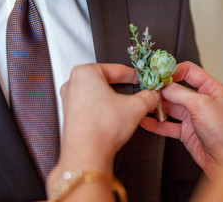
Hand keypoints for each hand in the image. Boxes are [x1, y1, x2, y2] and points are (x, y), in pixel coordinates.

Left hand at [48, 63, 158, 190]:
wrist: (86, 154)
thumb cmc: (101, 128)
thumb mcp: (135, 107)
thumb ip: (148, 97)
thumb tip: (152, 95)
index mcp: (85, 72)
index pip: (116, 69)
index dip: (134, 75)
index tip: (141, 79)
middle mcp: (73, 84)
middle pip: (106, 80)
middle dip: (124, 87)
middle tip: (138, 91)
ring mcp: (70, 100)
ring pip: (99, 94)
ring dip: (115, 98)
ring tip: (129, 106)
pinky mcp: (71, 115)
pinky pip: (92, 106)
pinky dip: (105, 108)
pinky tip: (116, 116)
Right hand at [140, 62, 222, 178]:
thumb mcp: (202, 105)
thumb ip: (181, 93)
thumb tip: (164, 86)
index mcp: (211, 89)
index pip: (190, 71)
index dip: (173, 71)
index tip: (158, 74)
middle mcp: (201, 101)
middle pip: (177, 89)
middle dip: (161, 90)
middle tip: (147, 90)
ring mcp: (193, 116)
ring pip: (170, 107)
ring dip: (157, 106)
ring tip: (144, 104)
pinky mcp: (186, 132)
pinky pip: (168, 125)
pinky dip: (156, 123)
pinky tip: (145, 121)